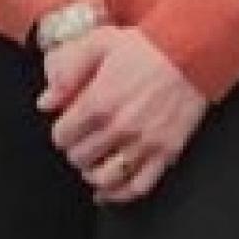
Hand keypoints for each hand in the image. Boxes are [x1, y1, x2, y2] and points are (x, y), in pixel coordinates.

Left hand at [42, 24, 205, 204]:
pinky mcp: (166, 152)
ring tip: (95, 165)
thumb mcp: (100, 44)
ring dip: (94, 175)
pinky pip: (138, 187)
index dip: (62, 132)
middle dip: (77, 150)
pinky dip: (121, 195)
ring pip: (105, 179)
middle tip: (83, 142)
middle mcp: (119, 127)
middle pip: (80, 158)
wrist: (192, 51)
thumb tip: (45, 102)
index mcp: (99, 102)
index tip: (69, 128)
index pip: (62, 136)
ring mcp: (144, 142)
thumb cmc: (146, 46)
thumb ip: (68, 73)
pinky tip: (111, 190)